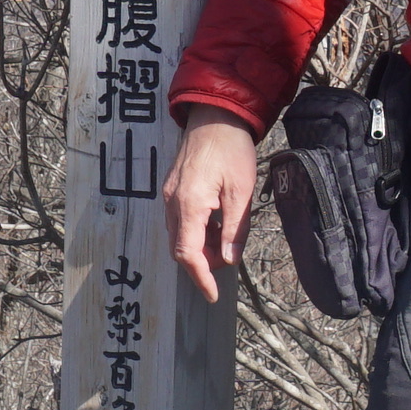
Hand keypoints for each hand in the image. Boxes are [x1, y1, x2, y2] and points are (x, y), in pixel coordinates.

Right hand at [161, 111, 261, 300]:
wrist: (215, 115)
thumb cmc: (231, 149)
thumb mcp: (241, 191)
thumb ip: (234, 229)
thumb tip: (229, 260)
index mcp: (189, 204)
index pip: (187, 254)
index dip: (200, 278)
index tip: (212, 294)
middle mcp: (172, 202)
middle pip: (180, 248)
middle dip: (203, 262)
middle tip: (229, 257)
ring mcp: (169, 195)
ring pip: (179, 235)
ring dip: (201, 246)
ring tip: (226, 238)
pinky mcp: (172, 188)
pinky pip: (179, 220)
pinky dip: (196, 230)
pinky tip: (216, 223)